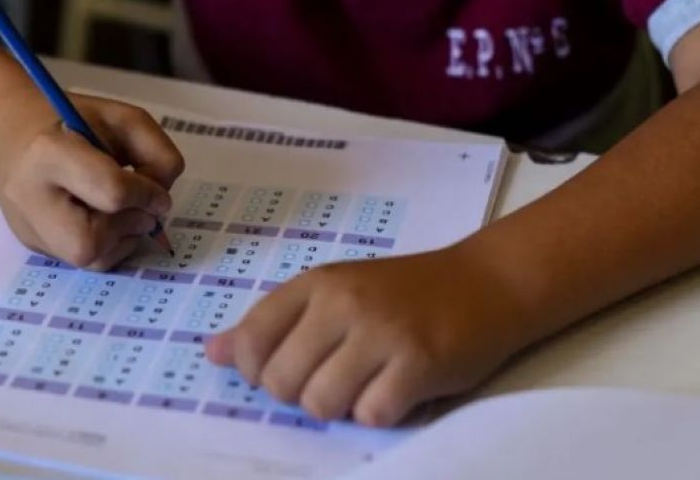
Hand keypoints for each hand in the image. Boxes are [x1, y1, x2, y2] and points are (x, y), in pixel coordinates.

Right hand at [0, 94, 184, 270]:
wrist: (12, 134)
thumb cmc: (72, 121)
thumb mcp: (122, 119)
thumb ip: (155, 154)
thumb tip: (160, 203)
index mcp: (48, 153)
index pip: (111, 191)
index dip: (147, 195)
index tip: (159, 193)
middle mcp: (30, 198)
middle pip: (89, 242)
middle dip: (126, 227)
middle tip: (139, 209)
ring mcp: (29, 228)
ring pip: (89, 260)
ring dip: (121, 238)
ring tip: (120, 210)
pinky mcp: (34, 246)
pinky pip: (85, 263)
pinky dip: (110, 246)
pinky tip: (107, 221)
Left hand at [205, 248, 529, 426]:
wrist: (486, 283)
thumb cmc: (404, 293)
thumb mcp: (334, 293)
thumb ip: (275, 323)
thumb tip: (213, 353)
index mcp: (316, 284)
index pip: (253, 340)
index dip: (259, 372)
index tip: (288, 370)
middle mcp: (343, 302)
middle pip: (282, 383)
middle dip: (303, 395)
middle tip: (337, 378)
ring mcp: (381, 332)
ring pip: (321, 404)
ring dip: (342, 407)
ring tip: (367, 383)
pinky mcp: (418, 362)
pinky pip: (371, 416)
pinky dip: (381, 413)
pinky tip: (398, 389)